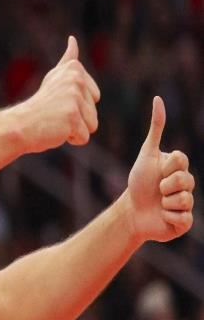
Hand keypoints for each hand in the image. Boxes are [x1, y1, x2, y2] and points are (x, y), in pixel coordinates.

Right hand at [15, 36, 100, 152]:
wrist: (18, 125)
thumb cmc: (38, 106)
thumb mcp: (54, 78)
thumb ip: (68, 61)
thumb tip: (73, 40)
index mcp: (74, 69)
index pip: (95, 96)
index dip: (78, 105)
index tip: (58, 101)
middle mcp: (75, 79)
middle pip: (94, 111)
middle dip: (78, 119)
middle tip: (55, 113)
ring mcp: (74, 97)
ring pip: (92, 125)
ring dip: (75, 129)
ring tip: (55, 121)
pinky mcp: (72, 116)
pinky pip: (84, 137)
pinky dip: (71, 139)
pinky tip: (55, 130)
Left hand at [127, 96, 194, 241]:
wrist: (132, 210)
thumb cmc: (139, 181)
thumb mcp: (147, 153)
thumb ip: (156, 128)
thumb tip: (158, 98)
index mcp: (179, 168)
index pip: (181, 160)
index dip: (165, 166)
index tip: (157, 171)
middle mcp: (187, 184)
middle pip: (185, 179)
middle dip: (164, 184)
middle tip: (156, 189)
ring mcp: (188, 203)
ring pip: (184, 199)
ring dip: (165, 201)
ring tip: (159, 203)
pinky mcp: (186, 221)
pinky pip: (183, 217)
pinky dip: (168, 216)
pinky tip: (162, 215)